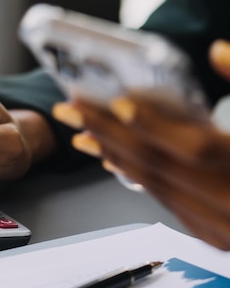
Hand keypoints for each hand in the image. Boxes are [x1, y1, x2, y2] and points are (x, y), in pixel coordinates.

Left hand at [54, 39, 229, 249]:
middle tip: (72, 110)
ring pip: (155, 186)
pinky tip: (113, 160)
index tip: (117, 102)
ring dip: (113, 156)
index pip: (195, 147)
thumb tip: (219, 51)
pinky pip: (163, 202)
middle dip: (110, 134)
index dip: (153, 123)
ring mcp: (222, 228)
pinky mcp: (213, 236)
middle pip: (160, 165)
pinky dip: (135, 178)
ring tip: (82, 131)